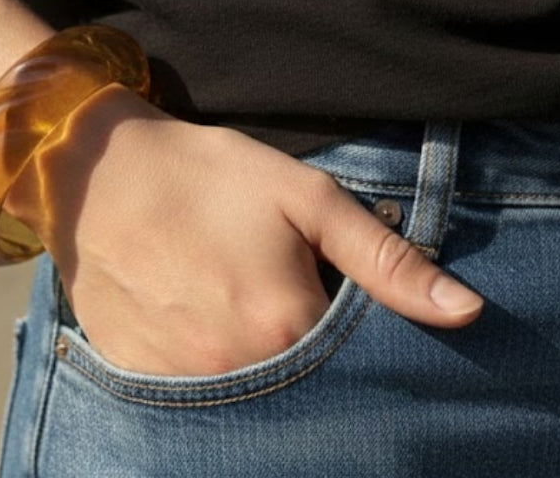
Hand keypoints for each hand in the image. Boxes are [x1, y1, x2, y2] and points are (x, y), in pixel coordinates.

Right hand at [27, 86, 482, 375]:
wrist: (96, 171)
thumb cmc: (203, 173)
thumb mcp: (302, 194)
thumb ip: (384, 257)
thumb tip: (463, 311)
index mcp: (285, 324)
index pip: (353, 357)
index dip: (341, 315)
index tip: (314, 279)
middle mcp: (234, 370)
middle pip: (297, 378)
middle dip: (294, 334)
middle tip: (261, 277)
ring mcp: (178, 380)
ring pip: (243, 387)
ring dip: (246, 349)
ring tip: (222, 286)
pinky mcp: (137, 375)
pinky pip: (188, 389)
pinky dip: (199, 356)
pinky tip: (186, 304)